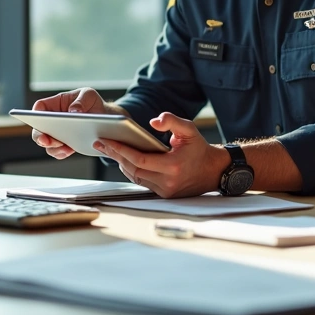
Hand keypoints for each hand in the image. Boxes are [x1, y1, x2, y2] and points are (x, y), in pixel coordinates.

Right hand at [29, 87, 106, 158]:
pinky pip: (58, 151)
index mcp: (55, 104)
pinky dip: (62, 153)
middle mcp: (53, 120)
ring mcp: (58, 133)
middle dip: (40, 136)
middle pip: (39, 129)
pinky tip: (69, 150)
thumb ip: (81, 101)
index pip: (39, 107)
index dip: (35, 115)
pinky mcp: (65, 144)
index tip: (39, 121)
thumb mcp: (88, 95)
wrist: (104, 117)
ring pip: (47, 143)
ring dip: (53, 147)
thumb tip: (73, 111)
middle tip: (47, 141)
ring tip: (64, 148)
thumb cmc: (92, 102)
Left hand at [93, 112, 228, 198]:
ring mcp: (166, 190)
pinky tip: (122, 159)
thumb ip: (172, 120)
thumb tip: (153, 121)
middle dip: (115, 155)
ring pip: (136, 177)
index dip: (121, 150)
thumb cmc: (199, 149)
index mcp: (173, 166)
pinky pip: (142, 182)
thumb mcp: (189, 129)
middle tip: (100, 143)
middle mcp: (168, 182)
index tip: (106, 141)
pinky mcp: (164, 194)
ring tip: (108, 149)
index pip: (140, 160)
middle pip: (133, 169)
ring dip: (121, 163)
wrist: (214, 171)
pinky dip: (131, 170)